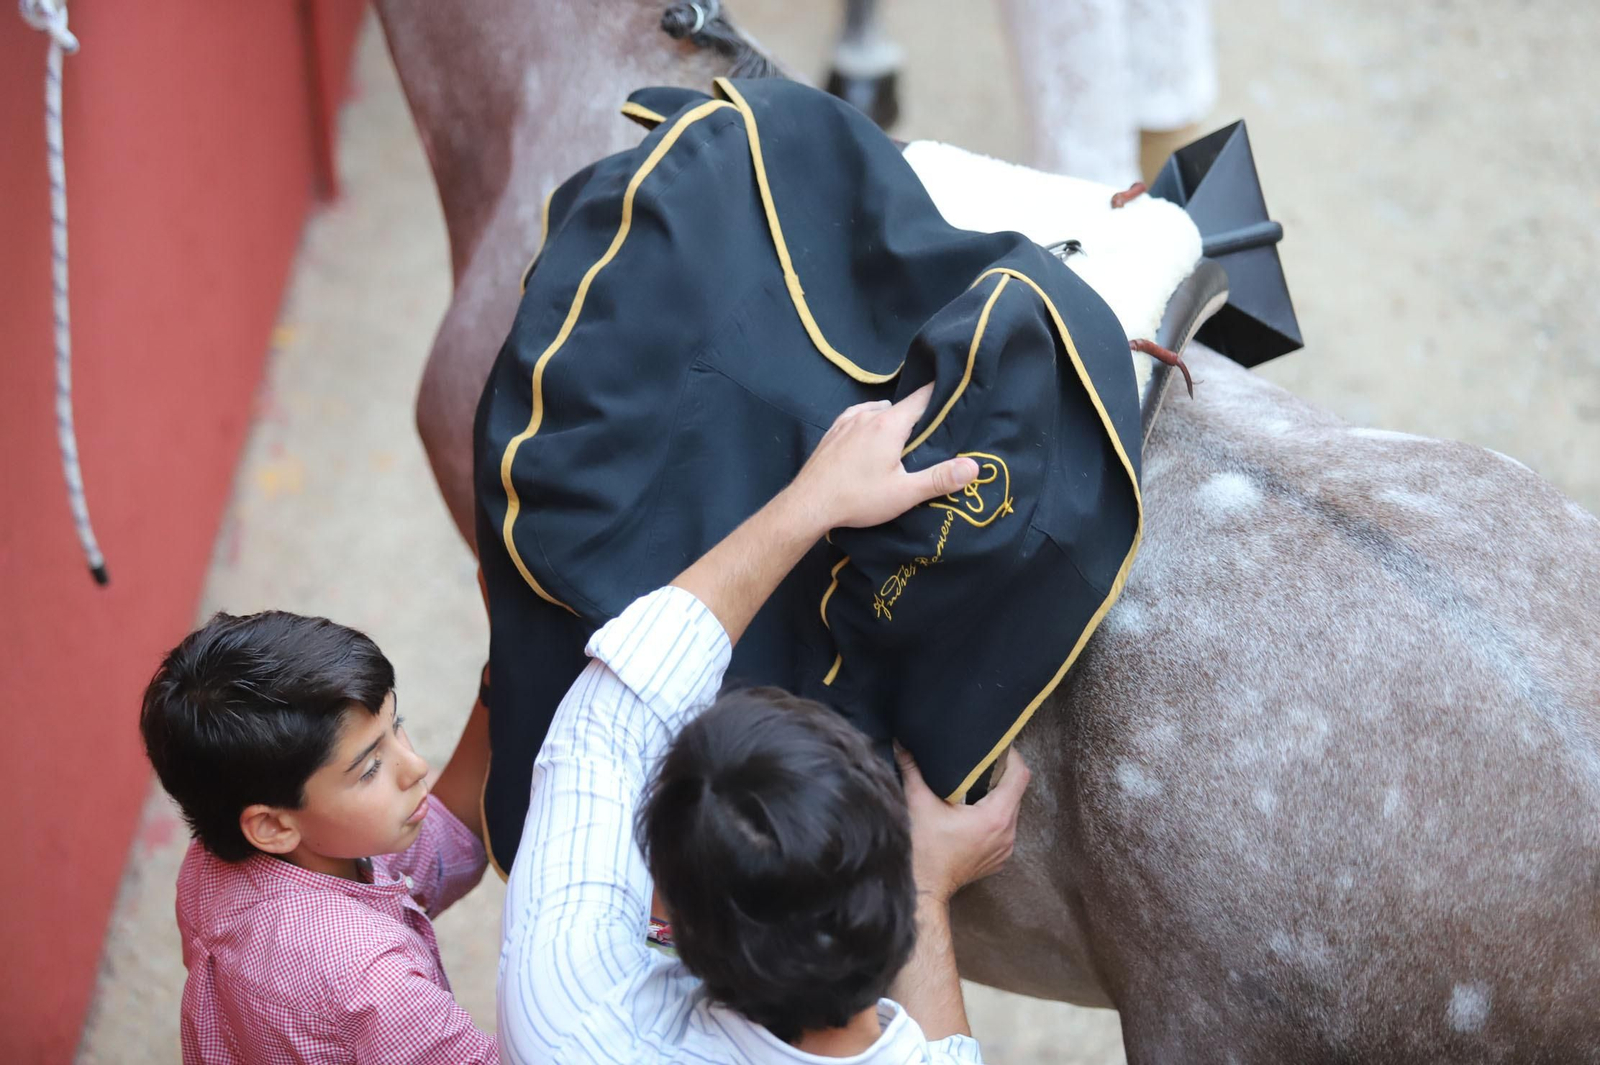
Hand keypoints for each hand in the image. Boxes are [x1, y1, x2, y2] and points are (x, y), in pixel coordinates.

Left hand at [785, 384, 978, 533]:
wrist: (808, 505)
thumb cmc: (857, 499)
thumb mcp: (905, 493)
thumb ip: (940, 478)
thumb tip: (974, 467)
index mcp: (889, 424)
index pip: (922, 397)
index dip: (941, 396)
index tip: (956, 397)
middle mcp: (867, 415)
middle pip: (901, 406)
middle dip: (919, 415)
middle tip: (934, 431)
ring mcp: (846, 422)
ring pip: (877, 411)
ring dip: (892, 419)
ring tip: (903, 438)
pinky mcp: (832, 433)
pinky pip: (857, 417)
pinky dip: (869, 422)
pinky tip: (870, 435)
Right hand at [897, 745, 1029, 902]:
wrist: (923, 890)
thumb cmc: (923, 850)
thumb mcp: (918, 803)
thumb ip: (912, 769)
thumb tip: (903, 744)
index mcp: (995, 816)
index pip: (1019, 775)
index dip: (1011, 756)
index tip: (996, 747)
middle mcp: (1007, 833)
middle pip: (1015, 792)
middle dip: (1000, 774)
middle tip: (979, 762)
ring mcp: (1005, 848)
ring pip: (1010, 811)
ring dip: (996, 797)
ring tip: (973, 786)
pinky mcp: (998, 858)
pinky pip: (1004, 829)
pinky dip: (992, 818)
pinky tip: (970, 814)